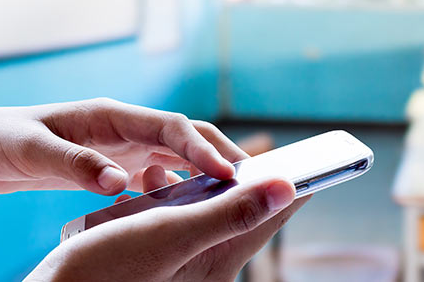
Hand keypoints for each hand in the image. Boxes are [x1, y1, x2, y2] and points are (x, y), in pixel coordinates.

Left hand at [0, 98, 245, 194]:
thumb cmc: (1, 140)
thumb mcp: (32, 153)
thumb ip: (76, 165)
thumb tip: (119, 182)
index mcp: (112, 116)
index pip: (173, 128)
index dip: (204, 149)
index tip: (229, 173)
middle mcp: (124, 127)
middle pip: (187, 138)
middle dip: (220, 156)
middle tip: (253, 183)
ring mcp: (121, 145)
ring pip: (177, 157)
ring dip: (203, 174)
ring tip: (229, 199)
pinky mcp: (114, 164)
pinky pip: (157, 175)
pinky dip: (175, 189)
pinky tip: (181, 212)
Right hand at [26, 170, 309, 281]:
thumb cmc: (104, 273)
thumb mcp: (172, 234)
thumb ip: (230, 211)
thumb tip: (288, 186)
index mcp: (220, 257)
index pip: (271, 214)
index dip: (295, 184)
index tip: (318, 161)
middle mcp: (206, 263)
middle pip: (243, 211)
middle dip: (247, 179)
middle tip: (256, 154)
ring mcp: (180, 264)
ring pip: (207, 212)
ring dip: (202, 183)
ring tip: (183, 167)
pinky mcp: (155, 260)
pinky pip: (176, 222)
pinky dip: (169, 197)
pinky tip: (148, 184)